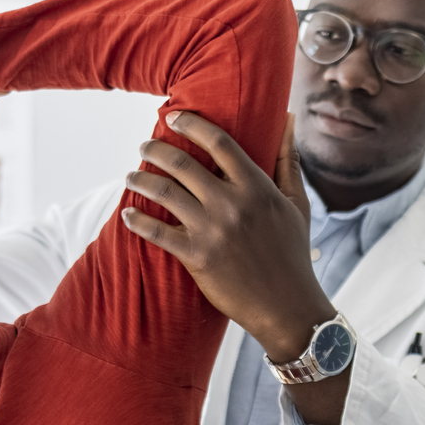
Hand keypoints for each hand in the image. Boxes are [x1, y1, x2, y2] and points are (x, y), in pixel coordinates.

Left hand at [123, 111, 350, 424]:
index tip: (173, 117)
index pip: (219, 143)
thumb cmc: (293, 253)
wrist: (287, 307)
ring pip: (165, 193)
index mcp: (256, 187)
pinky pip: (156, 232)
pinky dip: (137, 221)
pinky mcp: (196, 257)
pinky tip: (127, 215)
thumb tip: (288, 117)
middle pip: (183, 164)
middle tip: (144, 147)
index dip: (192, 124)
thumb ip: (286, 159)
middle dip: (157, 150)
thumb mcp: (296, 203)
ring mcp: (212, 230)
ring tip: (131, 176)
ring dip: (141, 180)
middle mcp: (232, 204)